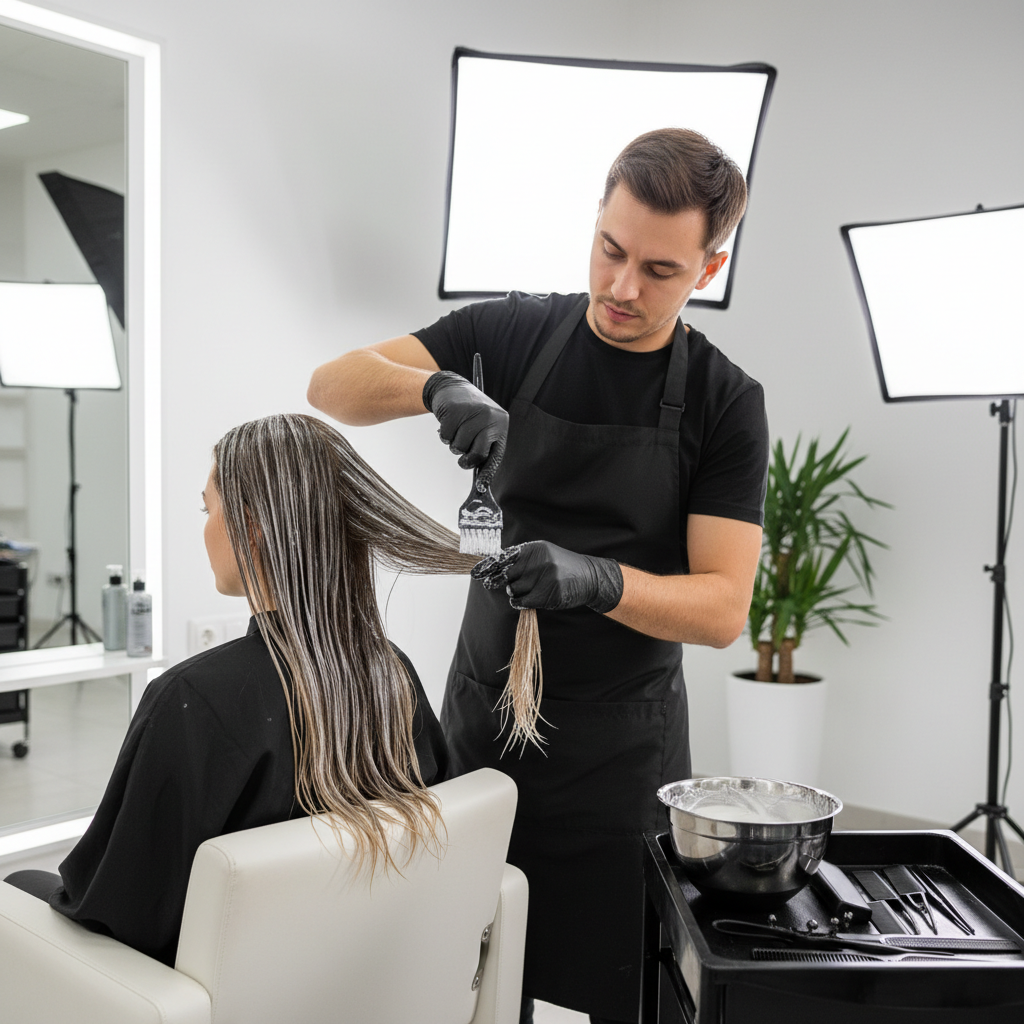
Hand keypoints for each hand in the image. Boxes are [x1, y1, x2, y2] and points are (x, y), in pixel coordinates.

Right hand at [422, 371, 507, 486]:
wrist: (453, 388)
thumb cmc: (470, 415)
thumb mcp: (484, 427)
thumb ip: (485, 449)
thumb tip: (482, 482)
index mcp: (501, 423)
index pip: (496, 454)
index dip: (487, 472)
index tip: (481, 487)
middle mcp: (490, 416)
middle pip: (477, 453)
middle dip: (467, 459)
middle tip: (462, 456)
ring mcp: (473, 412)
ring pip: (459, 447)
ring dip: (454, 444)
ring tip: (457, 430)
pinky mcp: (455, 410)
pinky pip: (446, 437)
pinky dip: (444, 435)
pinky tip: (449, 422)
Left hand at [471, 541, 622, 612]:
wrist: (588, 576)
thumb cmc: (561, 566)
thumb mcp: (542, 554)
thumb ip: (520, 559)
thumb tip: (492, 568)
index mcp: (534, 548)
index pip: (505, 557)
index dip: (488, 566)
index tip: (475, 573)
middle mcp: (539, 560)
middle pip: (506, 575)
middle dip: (504, 582)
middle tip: (505, 584)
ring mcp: (545, 577)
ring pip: (513, 590)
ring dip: (516, 593)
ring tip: (530, 588)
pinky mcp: (549, 593)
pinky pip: (523, 601)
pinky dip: (521, 602)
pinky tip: (529, 598)